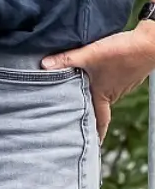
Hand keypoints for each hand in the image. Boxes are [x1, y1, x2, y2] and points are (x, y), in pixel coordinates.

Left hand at [44, 18, 154, 140]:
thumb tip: (44, 65)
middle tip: (72, 122)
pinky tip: (90, 77)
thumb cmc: (123, 52)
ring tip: (75, 99)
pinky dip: (98, 83)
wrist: (150, 42)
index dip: (95, 133)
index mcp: (104, 94)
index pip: (99, 120)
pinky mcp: (123, 73)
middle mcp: (112, 92)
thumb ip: (67, 59)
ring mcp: (119, 83)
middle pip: (98, 108)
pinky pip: (108, 83)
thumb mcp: (90, 54)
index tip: (91, 146)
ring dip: (90, 97)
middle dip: (86, 115)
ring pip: (102, 94)